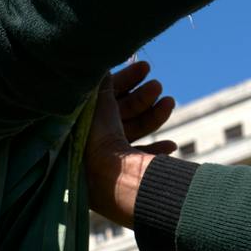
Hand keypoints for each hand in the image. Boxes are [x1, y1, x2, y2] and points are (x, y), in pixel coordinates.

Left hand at [87, 60, 177, 228]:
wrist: (110, 184)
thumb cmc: (98, 142)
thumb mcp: (98, 104)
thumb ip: (103, 85)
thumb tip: (104, 67)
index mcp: (79, 126)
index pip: (102, 97)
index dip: (124, 80)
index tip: (145, 67)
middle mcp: (88, 145)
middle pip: (118, 116)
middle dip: (141, 98)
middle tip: (158, 85)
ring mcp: (104, 163)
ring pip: (130, 135)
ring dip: (152, 118)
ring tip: (170, 102)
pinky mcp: (120, 180)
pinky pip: (138, 162)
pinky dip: (155, 153)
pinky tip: (171, 146)